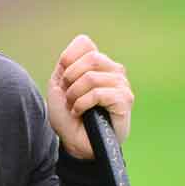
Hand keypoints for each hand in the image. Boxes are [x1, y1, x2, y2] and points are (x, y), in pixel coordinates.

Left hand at [46, 34, 132, 159]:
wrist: (75, 143)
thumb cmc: (68, 116)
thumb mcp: (59, 85)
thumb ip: (67, 64)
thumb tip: (79, 51)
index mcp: (98, 63)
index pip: (85, 43)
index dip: (68, 59)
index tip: (63, 80)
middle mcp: (113, 70)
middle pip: (90, 57)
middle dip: (71, 78)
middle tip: (68, 95)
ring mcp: (121, 84)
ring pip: (92, 77)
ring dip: (75, 95)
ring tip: (74, 106)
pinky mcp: (124, 100)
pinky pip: (98, 93)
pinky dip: (82, 104)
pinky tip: (80, 113)